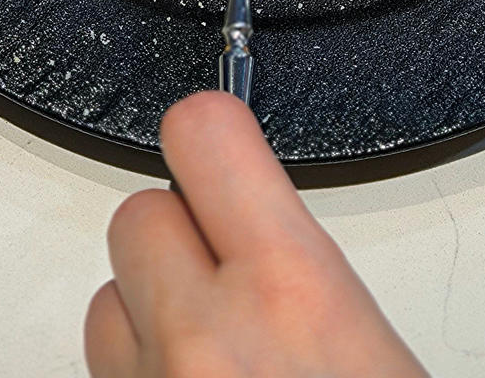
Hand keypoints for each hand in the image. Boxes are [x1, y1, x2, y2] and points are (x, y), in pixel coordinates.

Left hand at [85, 91, 428, 377]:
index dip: (209, 131)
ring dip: (149, 315)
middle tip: (231, 282)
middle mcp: (204, 340)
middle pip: (139, 214)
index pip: (202, 134)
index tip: (219, 141)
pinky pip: (106, 369)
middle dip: (180, 237)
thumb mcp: (379, 355)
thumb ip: (310, 278)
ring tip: (213, 355)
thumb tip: (263, 233)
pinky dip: (140, 373)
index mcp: (294, 294)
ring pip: (105, 301)